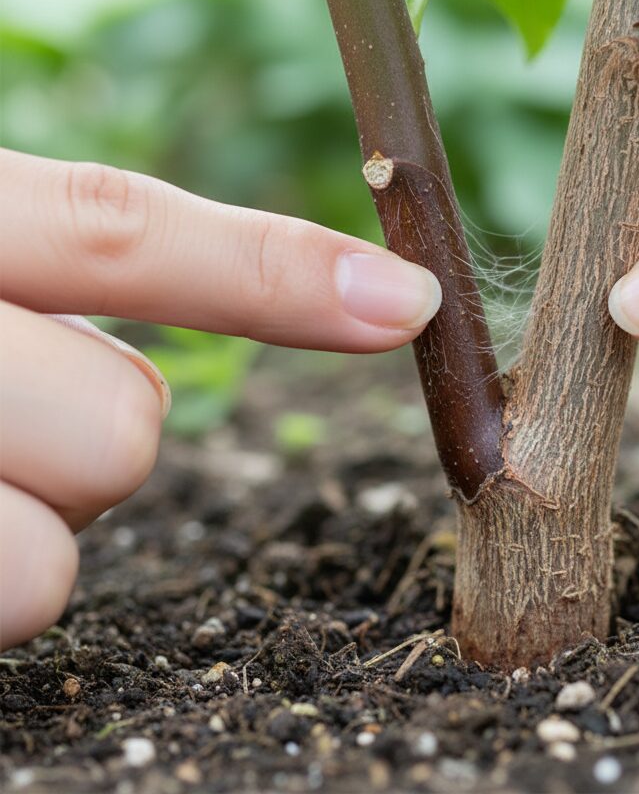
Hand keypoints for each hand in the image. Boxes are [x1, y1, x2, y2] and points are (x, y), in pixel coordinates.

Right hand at [0, 149, 440, 648]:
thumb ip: (61, 258)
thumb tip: (309, 293)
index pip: (119, 229)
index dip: (276, 268)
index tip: (402, 301)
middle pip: (120, 427)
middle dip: (92, 438)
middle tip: (2, 412)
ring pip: (56, 557)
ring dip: (23, 530)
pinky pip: (4, 606)